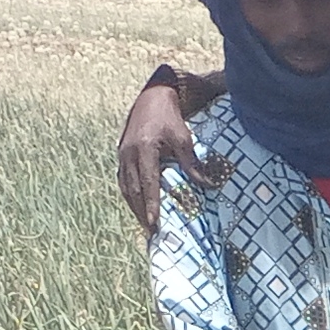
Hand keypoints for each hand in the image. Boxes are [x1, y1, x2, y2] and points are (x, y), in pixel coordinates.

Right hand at [119, 76, 199, 234]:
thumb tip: (208, 186)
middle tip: (150, 231)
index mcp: (144, 148)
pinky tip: (136, 206)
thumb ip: (192, 164)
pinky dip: (129, 194)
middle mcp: (129, 152)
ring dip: (133, 206)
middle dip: (141, 211)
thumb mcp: (184, 139)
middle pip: (133, 189)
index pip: (147, 182)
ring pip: (125, 186)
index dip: (150, 203)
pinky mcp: (121, 153)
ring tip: (144, 224)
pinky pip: (123, 179)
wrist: (152, 98)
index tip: (153, 221)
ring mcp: (122, 153)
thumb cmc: (170, 118)